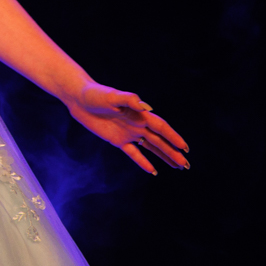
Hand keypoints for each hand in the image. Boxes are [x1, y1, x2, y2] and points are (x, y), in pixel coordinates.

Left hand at [62, 82, 189, 173]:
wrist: (79, 98)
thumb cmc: (95, 93)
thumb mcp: (111, 95)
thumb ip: (129, 99)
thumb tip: (146, 107)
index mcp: (139, 113)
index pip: (160, 127)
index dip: (172, 137)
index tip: (184, 148)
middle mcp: (137, 124)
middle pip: (159, 140)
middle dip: (173, 151)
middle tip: (186, 164)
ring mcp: (128, 133)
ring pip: (151, 147)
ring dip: (164, 156)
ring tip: (178, 166)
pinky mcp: (117, 140)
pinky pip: (133, 153)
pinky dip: (143, 162)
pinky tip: (153, 171)